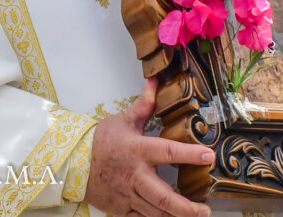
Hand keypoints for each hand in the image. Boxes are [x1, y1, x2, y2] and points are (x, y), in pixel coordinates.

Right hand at [85, 78, 213, 216]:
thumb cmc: (100, 141)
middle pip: (163, 196)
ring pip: (155, 212)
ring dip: (176, 216)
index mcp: (138, 150)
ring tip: (197, 216)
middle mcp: (135, 176)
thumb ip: (145, 103)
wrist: (73, 163)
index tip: (209, 156)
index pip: (169, 152)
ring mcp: (128, 195)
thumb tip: (155, 80)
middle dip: (185, 207)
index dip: (190, 154)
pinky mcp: (121, 209)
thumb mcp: (124, 120)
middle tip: (205, 209)